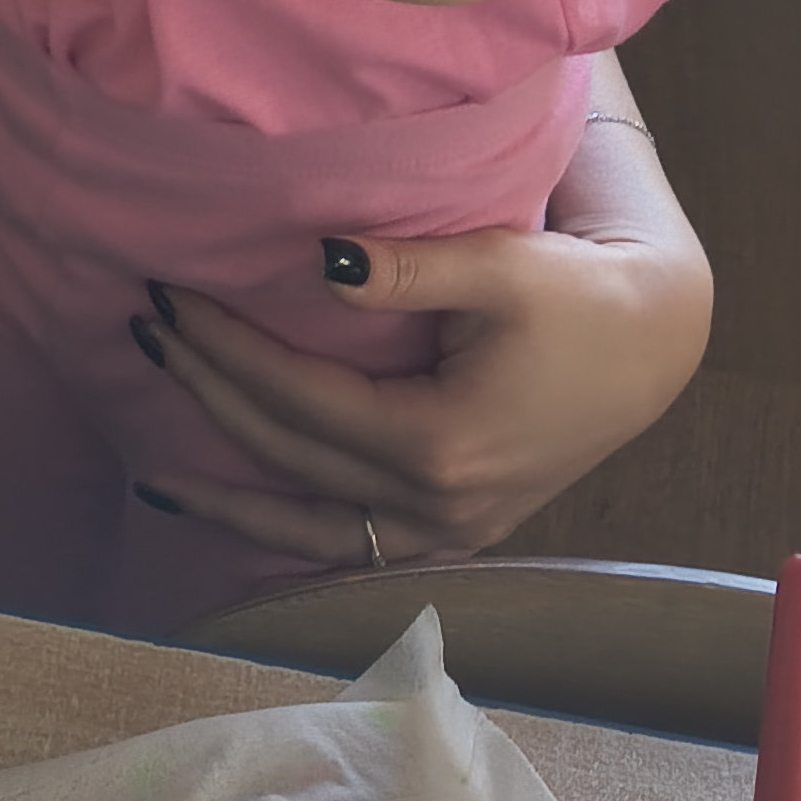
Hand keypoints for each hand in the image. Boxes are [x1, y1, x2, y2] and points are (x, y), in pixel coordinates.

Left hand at [130, 154, 712, 568]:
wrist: (656, 345)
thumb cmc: (583, 297)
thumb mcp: (501, 266)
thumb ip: (405, 267)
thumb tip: (313, 258)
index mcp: (438, 443)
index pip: (295, 396)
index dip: (224, 347)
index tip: (168, 297)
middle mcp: (435, 505)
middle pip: (287, 452)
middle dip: (206, 392)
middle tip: (144, 333)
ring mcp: (446, 531)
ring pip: (307, 524)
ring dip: (227, 498)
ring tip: (153, 476)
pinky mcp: (454, 531)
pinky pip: (350, 542)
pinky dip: (287, 531)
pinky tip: (238, 518)